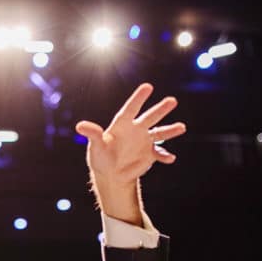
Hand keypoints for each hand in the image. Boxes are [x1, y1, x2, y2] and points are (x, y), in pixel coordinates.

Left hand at [75, 82, 186, 223]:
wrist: (110, 173)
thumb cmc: (100, 157)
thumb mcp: (95, 147)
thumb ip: (92, 135)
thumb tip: (79, 126)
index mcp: (122, 124)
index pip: (131, 108)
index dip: (138, 98)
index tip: (148, 86)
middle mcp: (136, 129)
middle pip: (150, 117)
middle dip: (160, 110)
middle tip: (172, 100)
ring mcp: (145, 141)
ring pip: (160, 133)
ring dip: (170, 130)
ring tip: (181, 127)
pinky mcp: (150, 154)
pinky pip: (160, 153)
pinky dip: (164, 156)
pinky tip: (170, 159)